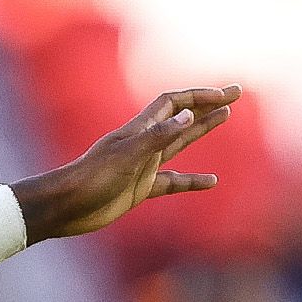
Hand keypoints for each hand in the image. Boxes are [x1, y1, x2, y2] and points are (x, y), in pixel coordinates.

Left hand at [15, 86, 235, 239]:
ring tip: (226, 117)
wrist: (66, 206)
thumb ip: (160, 136)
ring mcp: (144, 164)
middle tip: (235, 94)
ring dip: (203, 129)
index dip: (200, 96)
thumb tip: (189, 115)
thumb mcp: (129, 156)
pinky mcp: (142, 187)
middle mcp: (144, 142)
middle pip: (183, 116)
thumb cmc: (92, 178)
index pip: (175, 103)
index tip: (226, 95)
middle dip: (209, 104)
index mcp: (140, 129)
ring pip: (181, 142)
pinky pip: (174, 181)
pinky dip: (194, 180)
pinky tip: (212, 182)